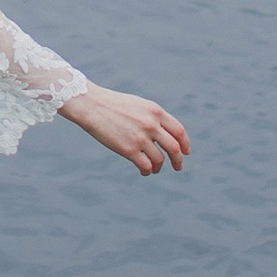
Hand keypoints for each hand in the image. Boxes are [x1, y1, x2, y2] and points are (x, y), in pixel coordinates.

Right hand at [60, 87, 188, 175]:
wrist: (91, 105)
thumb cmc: (113, 105)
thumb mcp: (138, 105)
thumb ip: (154, 118)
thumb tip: (166, 136)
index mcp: (155, 111)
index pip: (179, 131)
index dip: (185, 143)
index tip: (185, 152)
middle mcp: (151, 124)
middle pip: (174, 148)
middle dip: (178, 160)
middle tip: (178, 167)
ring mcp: (140, 138)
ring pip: (160, 159)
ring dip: (159, 167)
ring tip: (154, 168)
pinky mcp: (129, 150)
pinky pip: (146, 166)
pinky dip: (147, 170)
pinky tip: (144, 170)